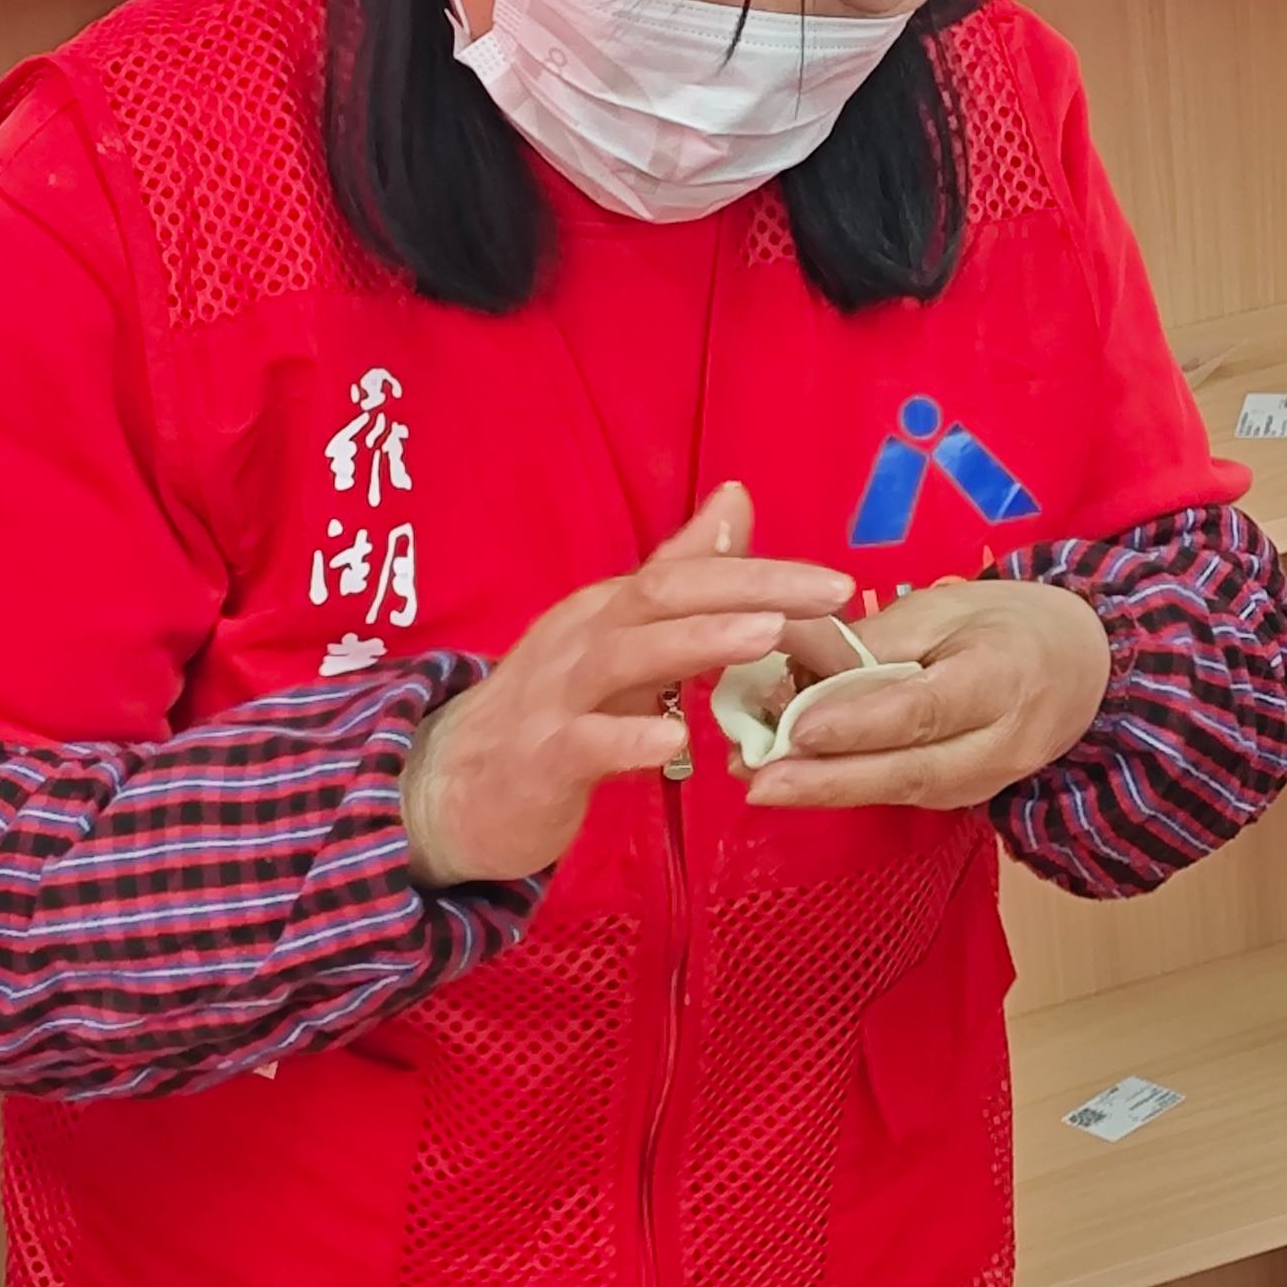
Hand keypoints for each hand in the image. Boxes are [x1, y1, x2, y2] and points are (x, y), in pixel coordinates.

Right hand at [405, 485, 850, 882]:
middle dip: (750, 588)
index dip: (764, 572)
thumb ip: (678, 576)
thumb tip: (738, 499)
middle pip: (664, 595)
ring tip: (765, 636)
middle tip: (829, 592)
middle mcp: (582, 637)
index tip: (837, 582)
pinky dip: (629, 737)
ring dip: (697, 641)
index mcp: (608, 609)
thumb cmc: (553, 712)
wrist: (449, 787)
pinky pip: (585, 743)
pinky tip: (674, 737)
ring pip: (625, 656)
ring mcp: (557, 696)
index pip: (688, 573)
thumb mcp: (618, 639)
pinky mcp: (540, 759)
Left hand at [742, 576, 1113, 811]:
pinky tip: (793, 780)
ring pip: (897, 791)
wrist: (1084, 671)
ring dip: (826, 790)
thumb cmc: (1009, 624)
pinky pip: (898, 794)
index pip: (923, 710)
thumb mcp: (948, 608)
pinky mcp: (963, 799)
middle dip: (827, 781)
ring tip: (757, 781)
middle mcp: (997, 747)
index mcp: (1001, 679)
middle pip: (907, 771)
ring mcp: (983, 783)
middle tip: (758, 782)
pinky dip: (845, 787)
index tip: (796, 728)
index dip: (859, 724)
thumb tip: (794, 667)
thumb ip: (876, 642)